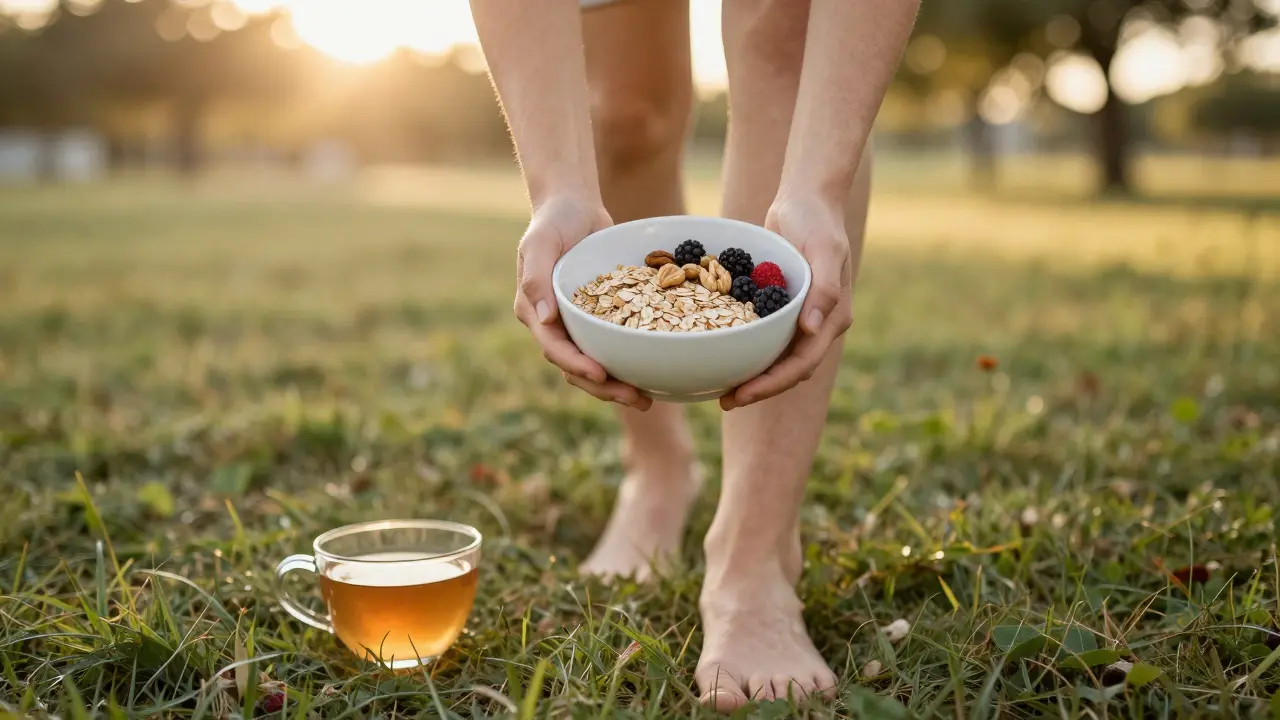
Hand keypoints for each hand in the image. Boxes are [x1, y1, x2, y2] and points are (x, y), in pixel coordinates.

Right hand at [515, 195, 653, 409]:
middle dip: (603, 387)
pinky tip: (653, 371)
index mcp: (534, 312)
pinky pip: (611, 344)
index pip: (555, 348)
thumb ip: (536, 279)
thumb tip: (544, 320)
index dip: (576, 364)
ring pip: (594, 363)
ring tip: (647, 398)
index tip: (600, 374)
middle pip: (575, 367)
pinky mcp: (599, 317)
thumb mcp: (540, 243)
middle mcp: (553, 324)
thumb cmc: (553, 221)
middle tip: (635, 398)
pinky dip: (628, 360)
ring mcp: (576, 323)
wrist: (574, 206)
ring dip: (617, 384)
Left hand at [720, 195, 853, 410]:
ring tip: (721, 389)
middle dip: (759, 388)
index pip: (802, 363)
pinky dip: (747, 348)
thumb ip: (823, 289)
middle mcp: (818, 324)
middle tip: (725, 401)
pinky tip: (722, 352)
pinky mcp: (782, 306)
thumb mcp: (824, 250)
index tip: (743, 394)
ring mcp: (801, 317)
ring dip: (753, 375)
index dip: (773, 383)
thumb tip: (814, 330)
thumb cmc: (817, 220)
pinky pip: (765, 335)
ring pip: (777, 358)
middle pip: (789, 369)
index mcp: (833, 317)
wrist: (806, 199)